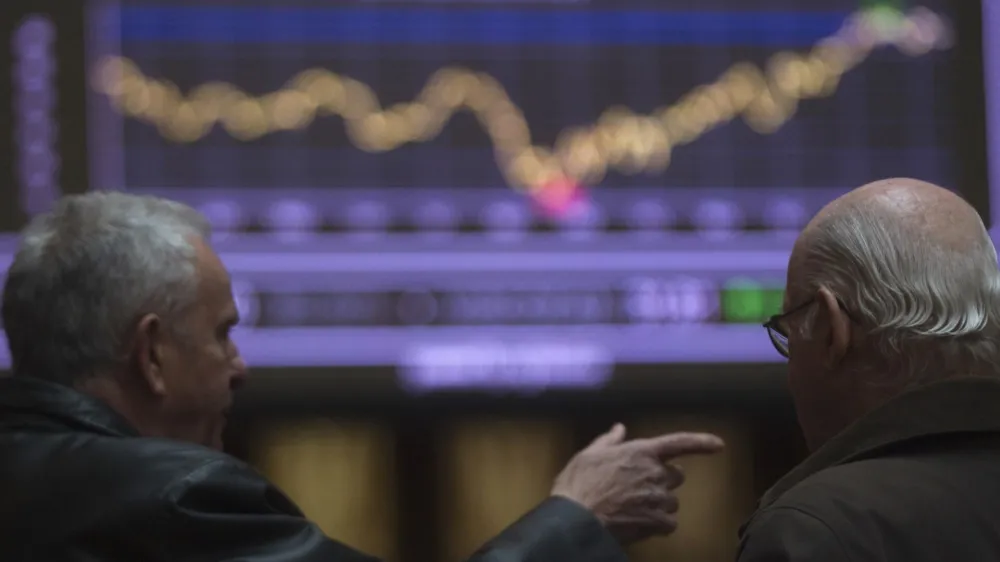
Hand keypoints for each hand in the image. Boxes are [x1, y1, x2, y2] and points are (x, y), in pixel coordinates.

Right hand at [550, 423, 723, 544]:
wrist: (576, 517)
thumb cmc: (579, 483)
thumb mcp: (589, 454)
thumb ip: (609, 441)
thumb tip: (619, 429)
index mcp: (641, 451)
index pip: (678, 443)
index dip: (701, 443)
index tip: (719, 445)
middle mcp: (654, 472)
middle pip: (676, 476)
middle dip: (664, 480)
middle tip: (643, 486)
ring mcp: (657, 498)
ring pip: (672, 501)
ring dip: (660, 504)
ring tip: (636, 508)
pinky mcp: (656, 521)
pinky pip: (670, 524)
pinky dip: (659, 525)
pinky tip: (641, 523)